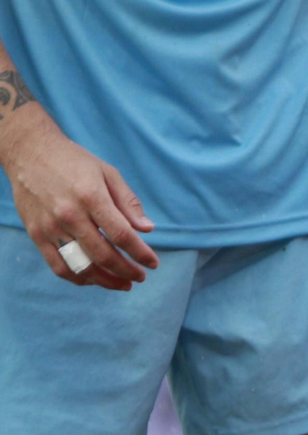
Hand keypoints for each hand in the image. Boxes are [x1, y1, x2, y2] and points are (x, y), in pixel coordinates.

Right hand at [0, 108, 157, 290]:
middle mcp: (69, 214)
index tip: (153, 263)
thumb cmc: (73, 162)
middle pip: (104, 255)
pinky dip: (79, 278)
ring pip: (81, 266)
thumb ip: (128, 202)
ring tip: (123, 284)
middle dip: (127, 271)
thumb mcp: (107, 173)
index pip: (122, 235)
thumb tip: (148, 229)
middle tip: (140, 276)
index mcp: (90, 197)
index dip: (141, 254)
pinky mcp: (36, 233)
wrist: (29, 151)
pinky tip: (95, 279)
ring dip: (106, 281)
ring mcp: (50, 226)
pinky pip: (58, 266)